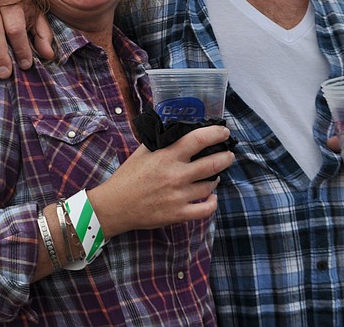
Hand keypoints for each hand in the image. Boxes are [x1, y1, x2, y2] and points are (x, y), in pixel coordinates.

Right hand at [89, 125, 234, 237]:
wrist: (115, 205)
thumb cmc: (128, 176)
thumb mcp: (143, 151)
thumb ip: (163, 141)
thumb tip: (181, 130)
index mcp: (166, 156)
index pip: (198, 139)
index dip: (216, 133)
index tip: (224, 132)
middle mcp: (176, 175)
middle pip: (212, 163)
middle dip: (226, 157)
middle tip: (228, 154)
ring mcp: (178, 196)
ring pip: (210, 185)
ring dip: (216, 178)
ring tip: (215, 175)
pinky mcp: (178, 214)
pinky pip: (205, 209)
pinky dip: (212, 202)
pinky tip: (211, 197)